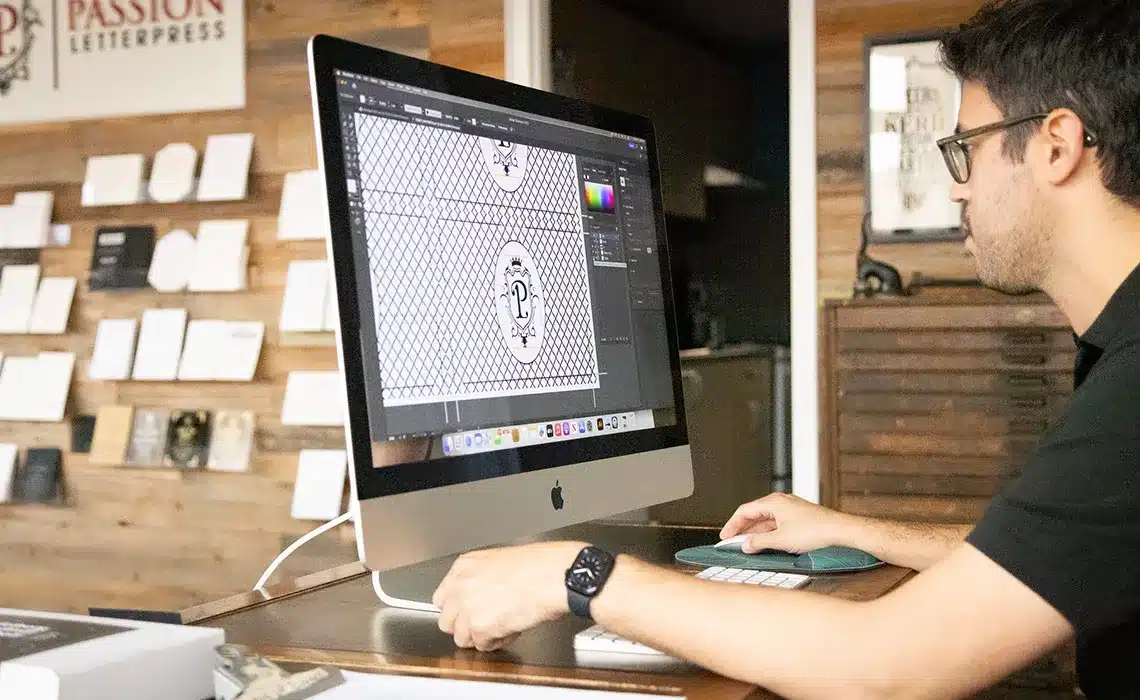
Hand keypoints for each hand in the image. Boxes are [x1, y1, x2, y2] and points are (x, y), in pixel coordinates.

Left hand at [432, 541, 585, 651]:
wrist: (553, 575)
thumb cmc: (538, 565)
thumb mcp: (500, 561)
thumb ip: (480, 579)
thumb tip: (480, 597)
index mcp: (463, 567)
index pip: (442, 599)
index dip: (459, 610)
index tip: (470, 612)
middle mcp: (459, 586)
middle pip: (447, 621)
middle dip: (466, 626)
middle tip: (487, 622)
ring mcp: (467, 607)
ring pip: (461, 638)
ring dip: (481, 636)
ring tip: (502, 625)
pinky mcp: (480, 627)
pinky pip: (483, 646)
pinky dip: (497, 643)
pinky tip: (511, 629)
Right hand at [719, 492, 851, 553]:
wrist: (839, 531)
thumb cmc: (815, 530)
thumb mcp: (781, 540)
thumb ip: (759, 542)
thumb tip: (746, 545)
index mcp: (774, 502)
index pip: (744, 511)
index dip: (732, 525)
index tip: (725, 536)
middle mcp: (781, 502)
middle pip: (754, 514)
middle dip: (743, 529)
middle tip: (733, 542)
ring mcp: (790, 509)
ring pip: (766, 520)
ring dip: (755, 532)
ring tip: (748, 546)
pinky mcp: (798, 517)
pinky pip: (776, 523)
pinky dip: (767, 533)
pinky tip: (766, 543)